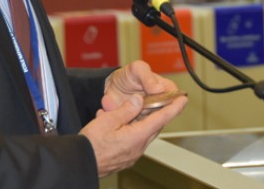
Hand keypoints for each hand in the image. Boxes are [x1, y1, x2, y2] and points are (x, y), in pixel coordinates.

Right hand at [80, 61, 187, 176]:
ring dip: (142, 121)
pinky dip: (132, 130)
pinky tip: (120, 125)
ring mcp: (132, 154)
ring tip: (132, 110)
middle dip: (157, 113)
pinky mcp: (125, 158)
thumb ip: (127, 109)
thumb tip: (139, 100)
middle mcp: (139, 147)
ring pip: (143, 133)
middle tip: (159, 101)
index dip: (174, 108)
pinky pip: (134, 140)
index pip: (161, 119)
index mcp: (137, 136)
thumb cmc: (91, 144)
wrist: (80, 164)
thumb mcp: (108, 120)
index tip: (183, 99)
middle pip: (154, 126)